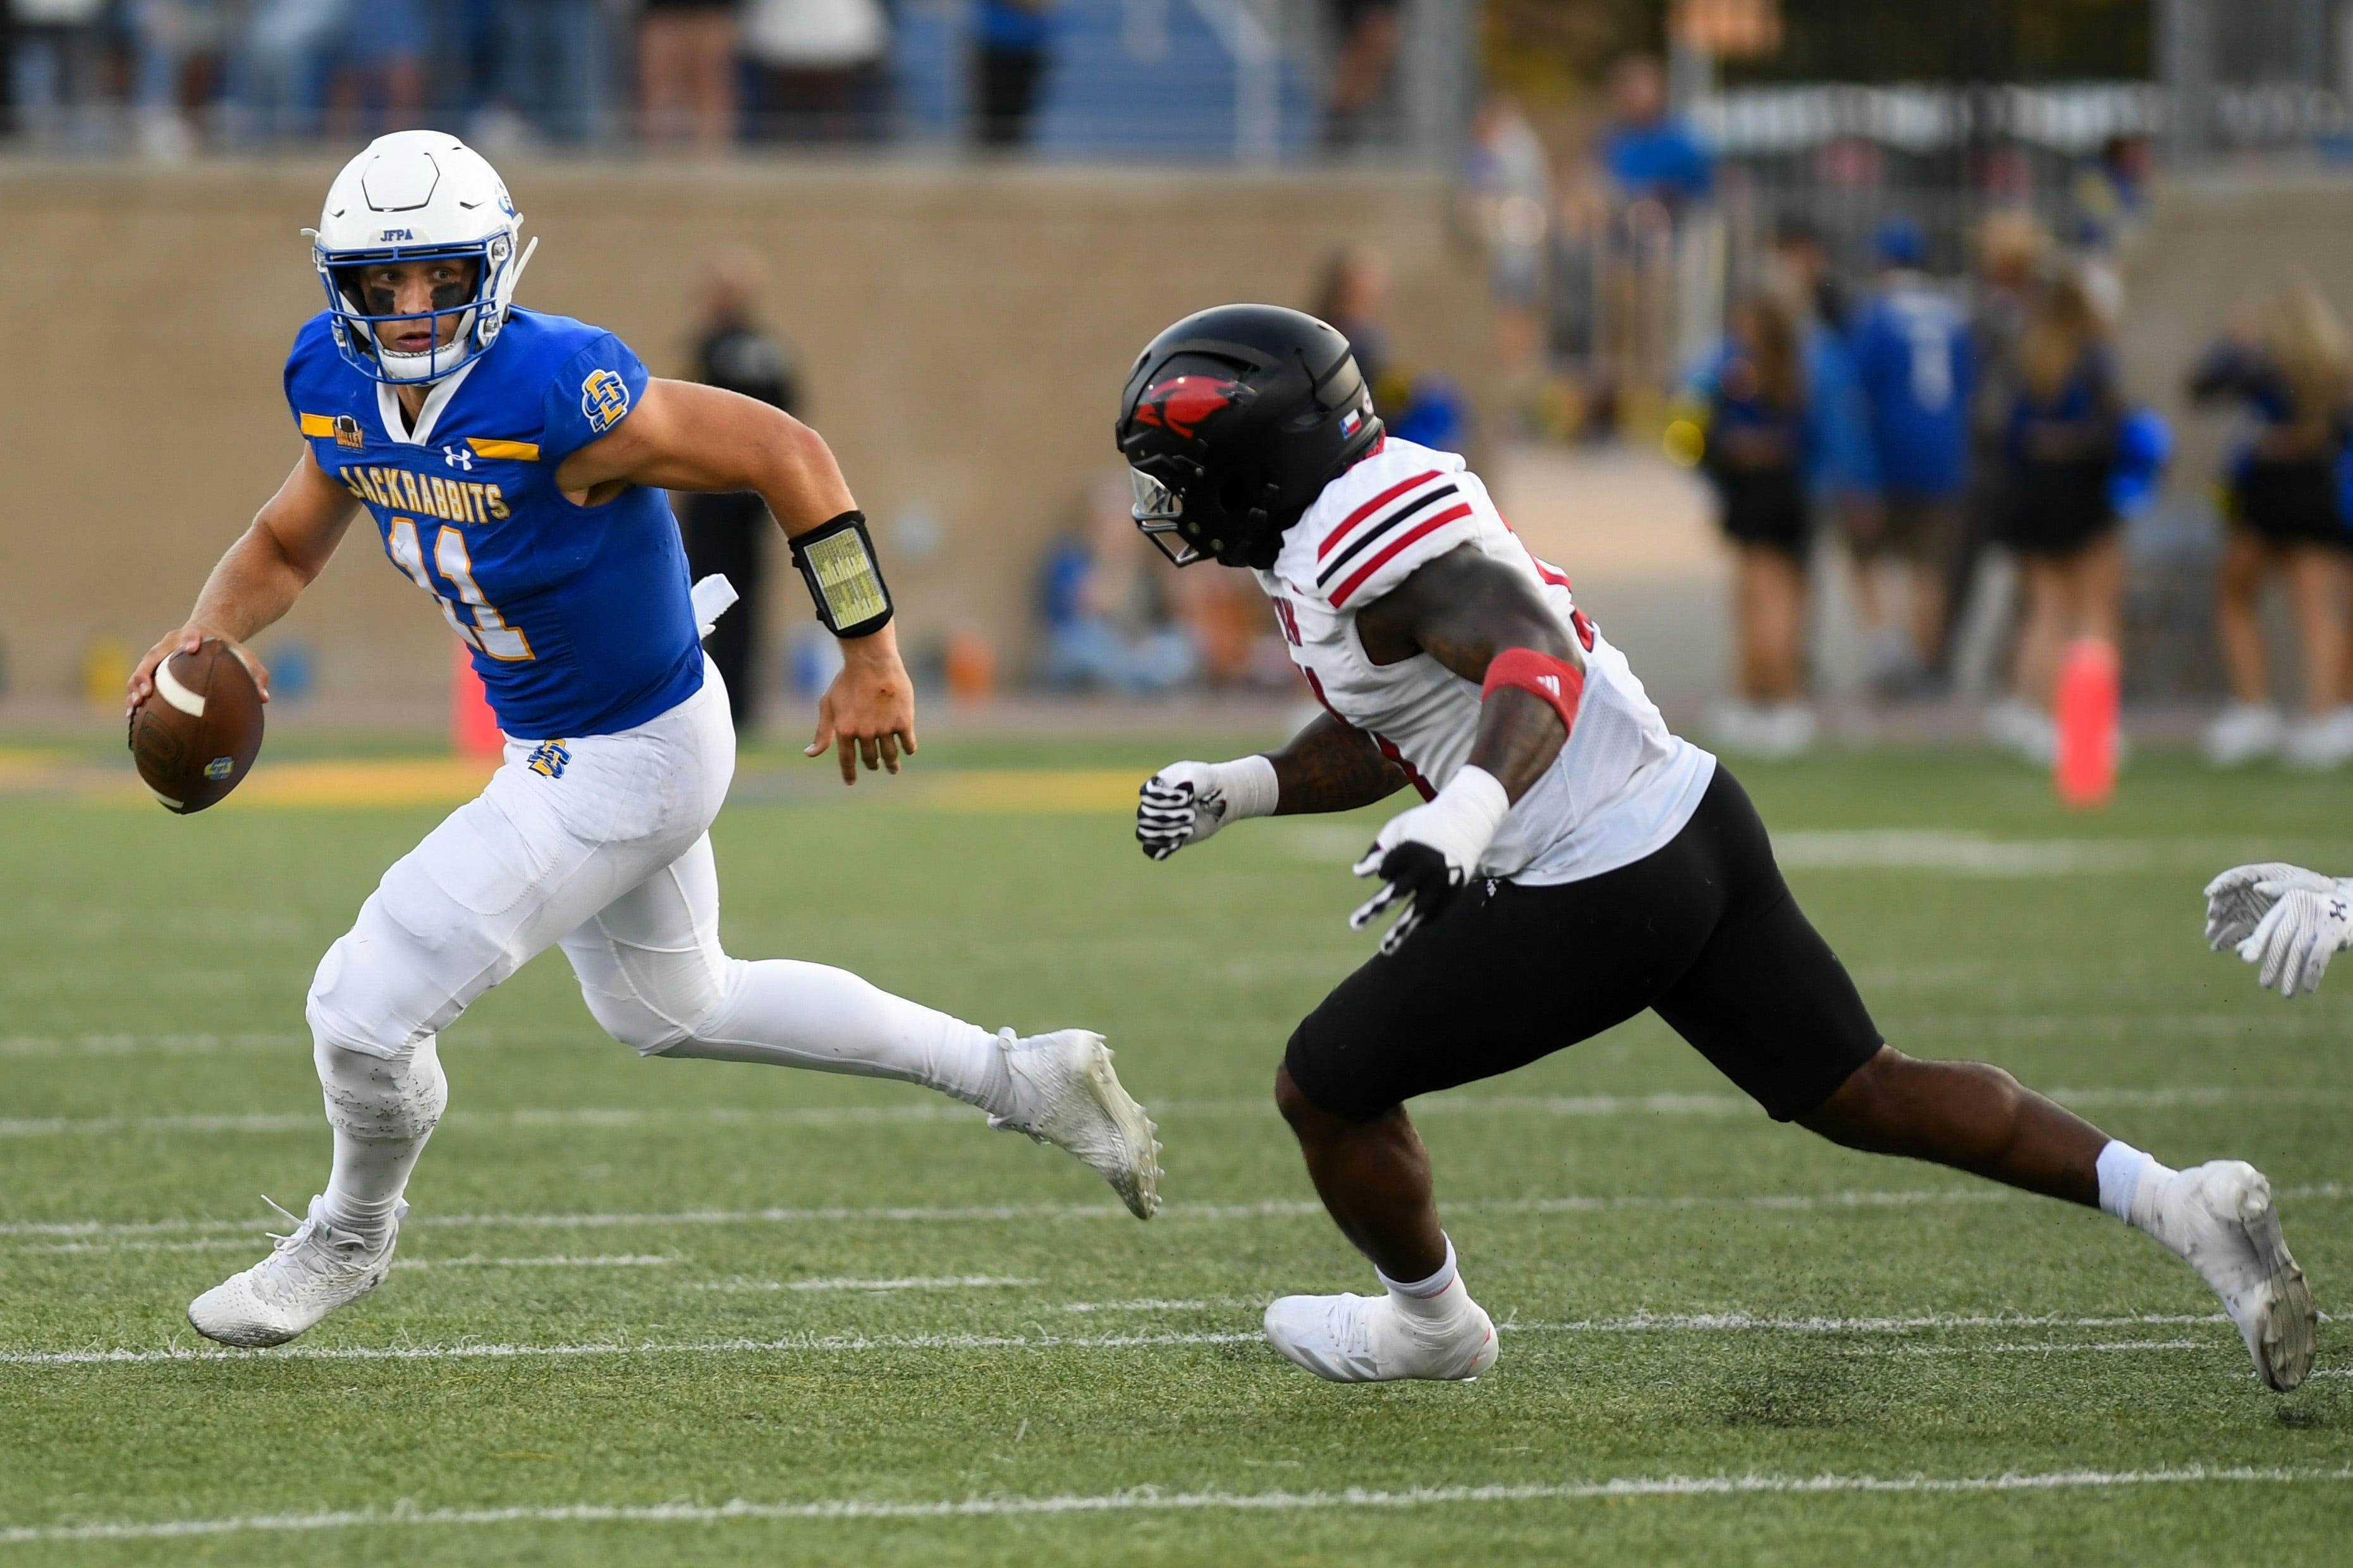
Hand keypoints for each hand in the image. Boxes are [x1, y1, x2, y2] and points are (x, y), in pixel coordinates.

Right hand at [127, 626, 268, 716]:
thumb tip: (264, 699)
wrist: (207, 633)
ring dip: (135, 687)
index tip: (191, 647)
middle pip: (154, 655)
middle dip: (147, 673)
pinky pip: (139, 680)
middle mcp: (171, 643)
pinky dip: (135, 696)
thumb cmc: (228, 649)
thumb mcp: (244, 657)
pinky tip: (132, 717)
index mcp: (196, 635)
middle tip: (146, 693)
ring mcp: (158, 654)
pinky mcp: (152, 666)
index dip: (190, 639)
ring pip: (141, 669)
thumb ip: (255, 674)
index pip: (191, 634)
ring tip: (133, 708)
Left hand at [806, 631, 915, 784]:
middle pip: (870, 758)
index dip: (849, 773)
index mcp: (844, 730)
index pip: (846, 761)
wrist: (872, 661)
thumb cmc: (847, 681)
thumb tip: (809, 754)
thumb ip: (822, 732)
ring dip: (891, 764)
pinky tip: (907, 750)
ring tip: (892, 767)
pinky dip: (908, 749)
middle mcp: (864, 733)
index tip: (851, 782)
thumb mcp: (828, 705)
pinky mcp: (904, 721)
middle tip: (875, 765)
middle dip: (872, 764)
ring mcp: (885, 728)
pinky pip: (908, 744)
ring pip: (890, 755)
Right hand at [1136, 756, 1277, 860]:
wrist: (1217, 798)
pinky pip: (1152, 850)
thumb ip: (1188, 783)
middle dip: (1168, 816)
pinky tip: (1178, 843)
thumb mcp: (1199, 776)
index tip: (1186, 797)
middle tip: (1191, 814)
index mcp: (1155, 786)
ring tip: (1188, 829)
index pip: (1147, 796)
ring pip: (1145, 834)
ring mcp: (1157, 823)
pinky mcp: (1166, 840)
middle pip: (1145, 815)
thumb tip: (1182, 793)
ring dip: (1166, 833)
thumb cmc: (1205, 783)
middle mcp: (1151, 805)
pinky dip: (1161, 849)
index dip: (1164, 799)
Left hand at [1348, 767, 1508, 954]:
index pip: (1386, 870)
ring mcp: (1442, 882)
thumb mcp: (1398, 828)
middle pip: (1396, 893)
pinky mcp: (1454, 891)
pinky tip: (1407, 930)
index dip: (1383, 869)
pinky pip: (1434, 912)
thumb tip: (1358, 873)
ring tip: (1384, 950)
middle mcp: (1426, 867)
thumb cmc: (1425, 823)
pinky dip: (1420, 921)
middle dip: (1374, 909)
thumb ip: (1377, 851)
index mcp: (1411, 848)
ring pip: (1417, 911)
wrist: (1468, 820)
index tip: (1384, 870)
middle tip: (1353, 924)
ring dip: (1399, 931)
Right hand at [2204, 862, 2334, 950]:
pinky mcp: (2256, 924)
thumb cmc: (2313, 890)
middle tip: (2212, 920)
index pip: (2235, 877)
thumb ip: (2279, 886)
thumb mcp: (2301, 885)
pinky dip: (2230, 940)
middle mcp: (2249, 892)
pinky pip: (2239, 931)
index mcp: (2259, 876)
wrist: (2327, 907)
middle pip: (2227, 898)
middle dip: (2217, 909)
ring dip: (2218, 928)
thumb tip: (2256, 889)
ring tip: (2212, 939)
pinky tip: (2221, 947)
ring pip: (2229, 916)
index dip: (2220, 884)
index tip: (2209, 893)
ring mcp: (2251, 908)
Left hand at [2237, 878, 2352, 997]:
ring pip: (2299, 950)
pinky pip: (2318, 955)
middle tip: (2265, 985)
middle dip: (2272, 964)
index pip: (2269, 924)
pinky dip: (2312, 973)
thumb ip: (2270, 933)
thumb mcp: (2295, 917)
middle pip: (2281, 940)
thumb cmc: (2318, 916)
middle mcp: (2301, 906)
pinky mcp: (2334, 929)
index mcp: (2288, 902)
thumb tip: (2242, 954)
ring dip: (2292, 974)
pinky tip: (2308, 987)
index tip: (2246, 960)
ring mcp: (2319, 916)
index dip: (2257, 943)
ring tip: (2287, 993)